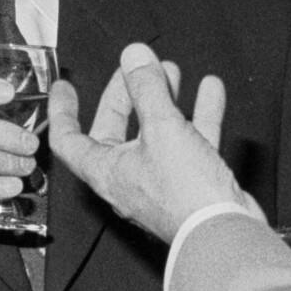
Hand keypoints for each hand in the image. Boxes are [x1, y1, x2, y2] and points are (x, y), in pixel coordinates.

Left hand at [45, 41, 240, 242]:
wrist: (227, 233)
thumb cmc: (185, 195)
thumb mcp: (162, 129)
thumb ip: (147, 89)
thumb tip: (134, 57)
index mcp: (106, 171)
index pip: (69, 140)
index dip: (63, 111)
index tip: (65, 88)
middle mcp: (129, 177)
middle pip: (116, 130)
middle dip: (126, 95)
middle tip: (134, 69)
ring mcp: (161, 180)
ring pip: (156, 133)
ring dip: (163, 100)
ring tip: (172, 72)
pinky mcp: (191, 182)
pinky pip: (190, 142)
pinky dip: (198, 115)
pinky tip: (209, 91)